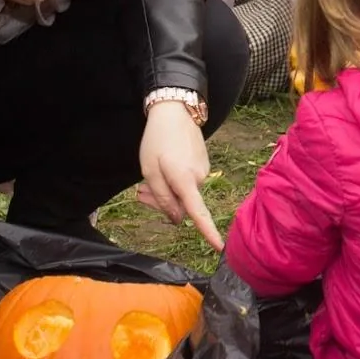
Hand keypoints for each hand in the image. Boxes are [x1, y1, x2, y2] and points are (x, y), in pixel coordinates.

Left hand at [139, 102, 221, 250]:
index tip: (219, 247)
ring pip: (183, 192)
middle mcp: (199, 178)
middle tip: (141, 191)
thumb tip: (177, 219)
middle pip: (181, 204)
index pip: (198, 213)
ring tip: (149, 175)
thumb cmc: (157, 141)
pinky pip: (187, 181)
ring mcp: (202, 170)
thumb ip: (162, 198)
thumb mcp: (150, 171)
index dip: (208, 232)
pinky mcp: (202, 163)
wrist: (174, 111)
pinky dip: (173, 180)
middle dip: (161, 202)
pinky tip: (164, 165)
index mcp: (185, 181)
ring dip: (165, 189)